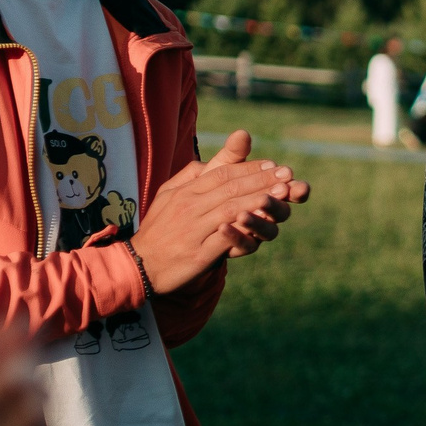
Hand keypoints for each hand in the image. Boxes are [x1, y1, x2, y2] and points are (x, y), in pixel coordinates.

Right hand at [132, 131, 308, 290]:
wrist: (138, 264)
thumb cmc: (160, 228)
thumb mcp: (169, 194)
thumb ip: (191, 175)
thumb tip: (211, 160)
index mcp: (185, 191)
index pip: (223, 174)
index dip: (250, 168)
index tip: (274, 166)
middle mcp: (189, 206)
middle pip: (231, 188)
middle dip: (262, 180)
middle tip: (287, 175)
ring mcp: (193, 230)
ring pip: (231, 210)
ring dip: (259, 200)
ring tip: (282, 193)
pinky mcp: (198, 254)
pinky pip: (226, 239)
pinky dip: (245, 230)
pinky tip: (264, 224)